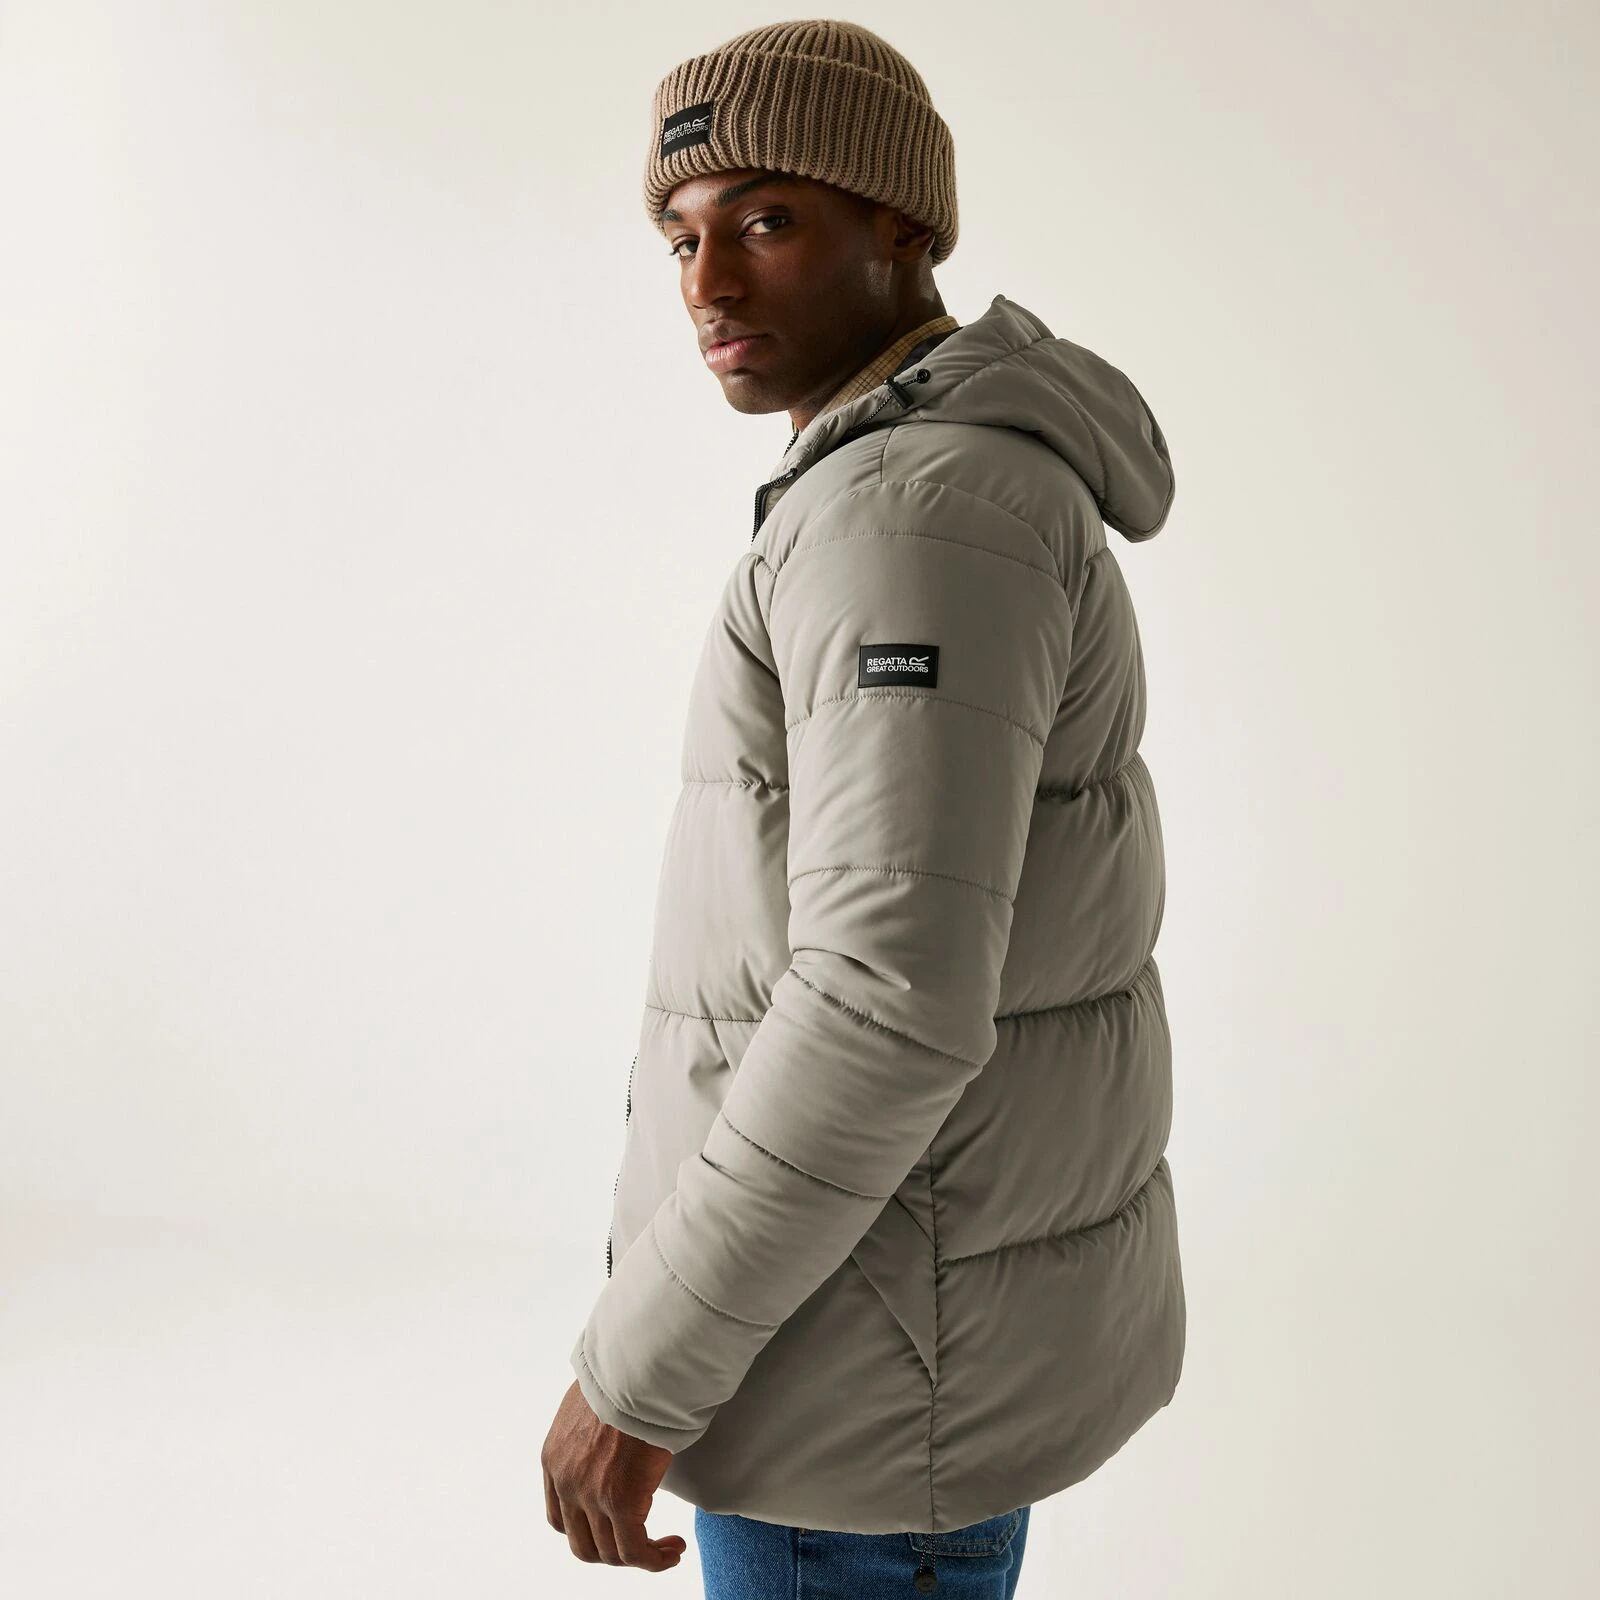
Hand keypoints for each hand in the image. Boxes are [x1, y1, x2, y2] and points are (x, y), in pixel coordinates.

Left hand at [541, 1378, 687, 1570]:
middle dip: (613, 1551)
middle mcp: (566, 1483)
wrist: (638, 1370)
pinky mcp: (622, 1503)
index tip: (615, 1525)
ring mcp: (591, 1497)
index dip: (588, 1531)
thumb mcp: (592, 1403)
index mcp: (553, 1460)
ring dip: (640, 1557)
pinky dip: (655, 1559)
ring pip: (611, 1553)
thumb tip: (611, 1432)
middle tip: (642, 1541)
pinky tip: (674, 1548)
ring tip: (668, 1546)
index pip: (560, 1519)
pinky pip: (636, 1552)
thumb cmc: (624, 1375)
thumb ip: (592, 1428)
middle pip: (583, 1544)